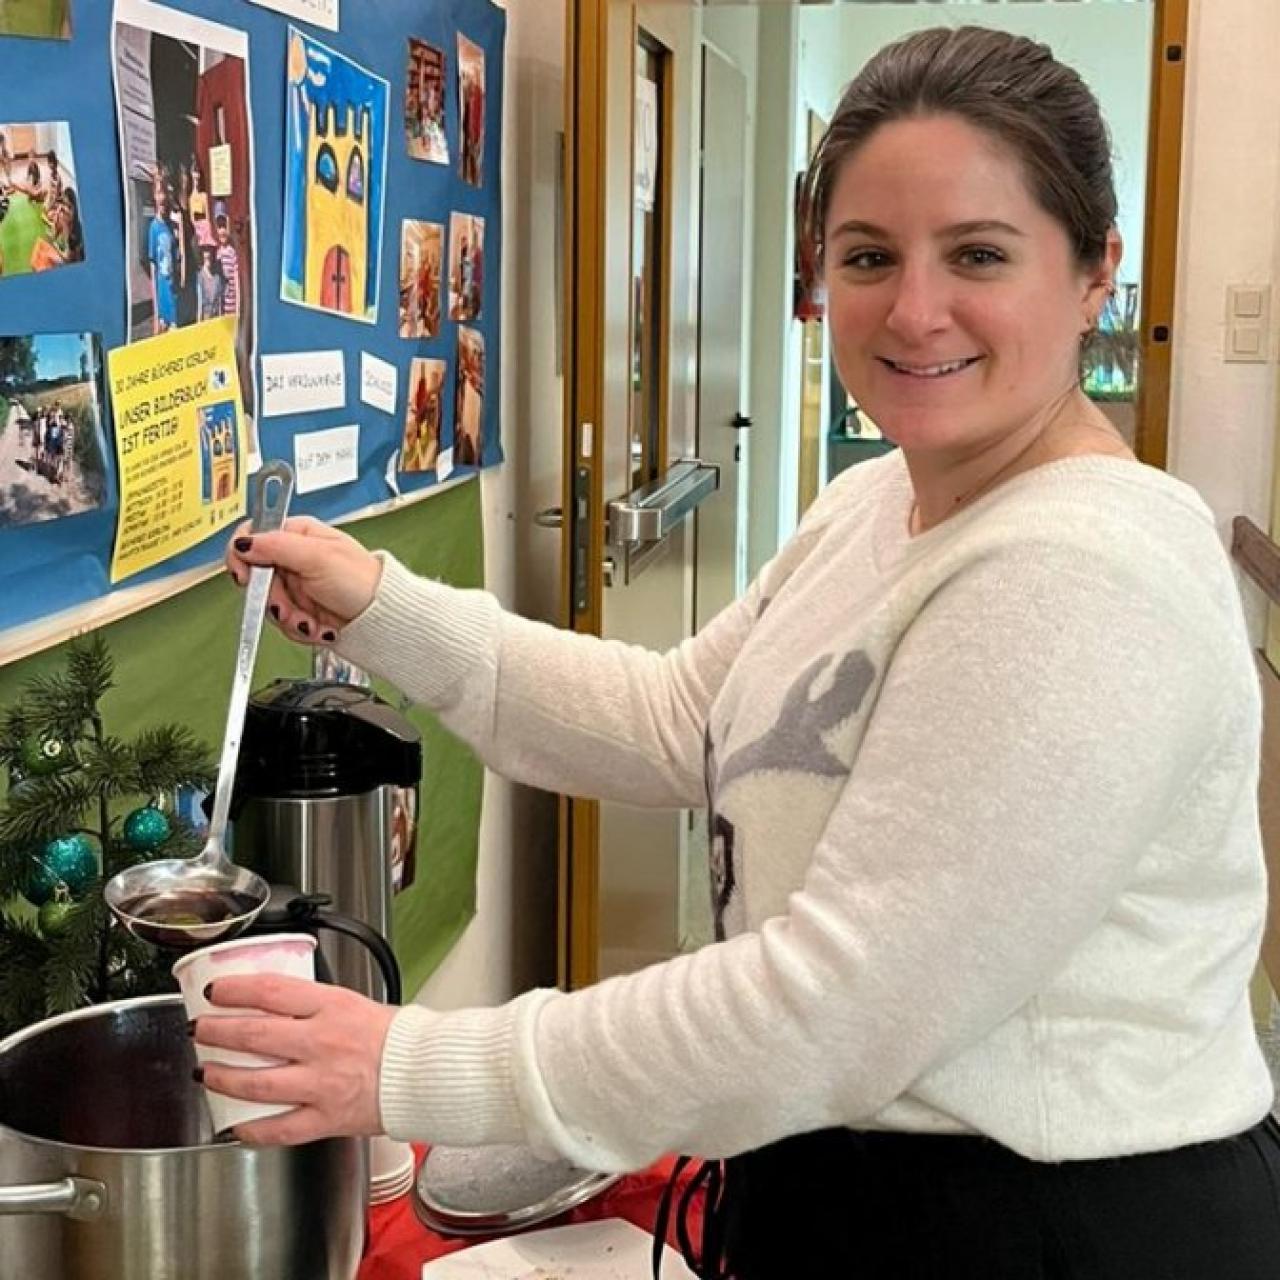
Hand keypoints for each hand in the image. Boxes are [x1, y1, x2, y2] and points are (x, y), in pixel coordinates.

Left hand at [194, 975, 396, 1145]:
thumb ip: (316, 1005)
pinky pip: (279, 1128)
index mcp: (333, 1007)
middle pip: (254, 1034)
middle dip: (216, 1031)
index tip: (215, 991)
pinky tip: (235, 1126)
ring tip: (206, 1071)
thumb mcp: (355, 1003)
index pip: (271, 991)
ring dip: (222, 1077)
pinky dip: (251, 1130)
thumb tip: (277, 1001)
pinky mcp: (326, 1117)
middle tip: (199, 1029)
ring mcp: (322, 1083)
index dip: (234, 989)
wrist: (427, 1071)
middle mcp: (322, 1043)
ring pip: (256, 1083)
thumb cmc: (398, 1037)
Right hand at [225, 516, 382, 643]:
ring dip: (289, 618)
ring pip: (269, 605)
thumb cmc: (363, 581)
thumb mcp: (318, 557)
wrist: (382, 618)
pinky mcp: (301, 610)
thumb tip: (245, 542)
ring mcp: (296, 587)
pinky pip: (284, 623)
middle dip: (273, 599)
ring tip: (310, 620)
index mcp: (298, 535)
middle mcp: (294, 559)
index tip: (245, 576)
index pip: (252, 537)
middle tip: (287, 605)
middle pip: (256, 578)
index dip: (242, 556)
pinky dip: (300, 629)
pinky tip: (318, 627)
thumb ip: (277, 547)